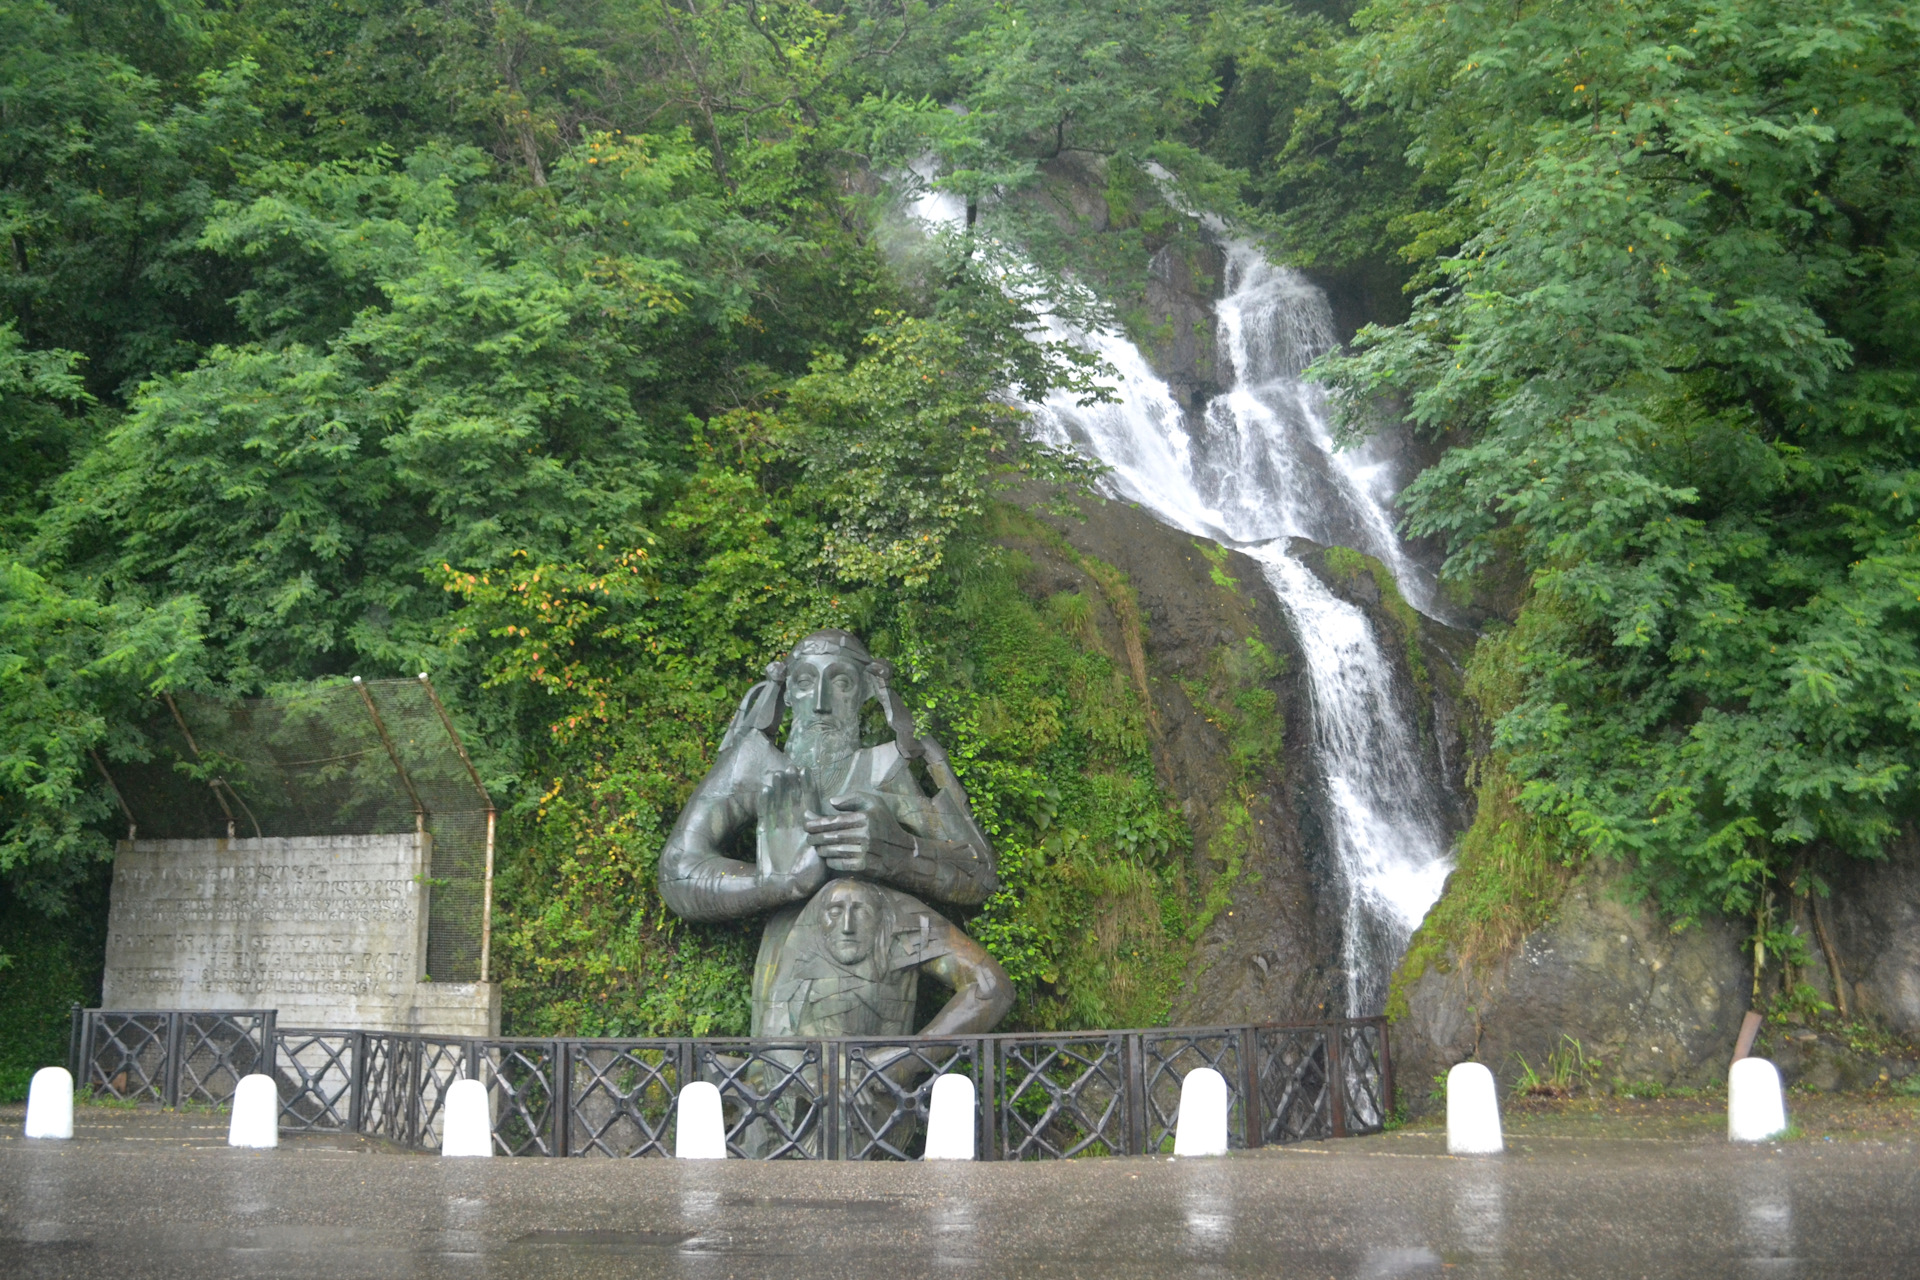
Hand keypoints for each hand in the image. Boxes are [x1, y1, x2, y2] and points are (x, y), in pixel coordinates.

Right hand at [759, 768, 825, 899]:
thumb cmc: (808, 876)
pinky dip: (764, 802)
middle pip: (792, 798)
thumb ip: (825, 844)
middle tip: (791, 767)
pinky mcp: (764, 833)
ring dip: (779, 789)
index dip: (807, 787)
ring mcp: (777, 827)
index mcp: (809, 827)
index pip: (808, 802)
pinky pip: (764, 814)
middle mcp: (793, 824)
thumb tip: (833, 830)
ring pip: (778, 803)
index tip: (806, 771)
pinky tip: (766, 789)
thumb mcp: (824, 858)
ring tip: (779, 773)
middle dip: (792, 783)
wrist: (786, 889)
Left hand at [806, 792, 912, 875]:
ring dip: (820, 849)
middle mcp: (864, 835)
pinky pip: (838, 863)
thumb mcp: (875, 804)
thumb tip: (831, 802)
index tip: (806, 824)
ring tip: (817, 846)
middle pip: (829, 836)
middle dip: (814, 837)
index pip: (832, 821)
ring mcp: (863, 852)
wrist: (901, 853)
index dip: (815, 823)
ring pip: (831, 850)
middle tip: (808, 837)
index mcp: (864, 818)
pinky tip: (828, 856)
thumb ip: (853, 798)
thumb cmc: (885, 825)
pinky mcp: (862, 866)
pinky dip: (829, 860)